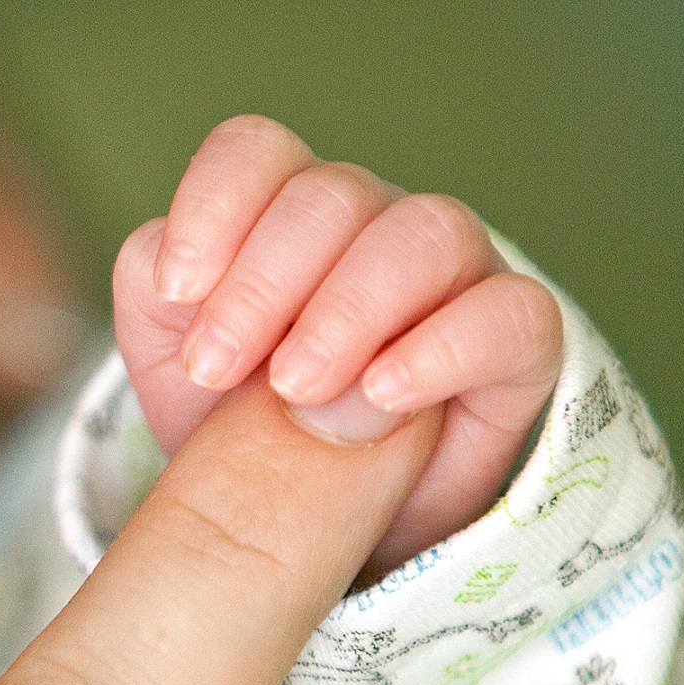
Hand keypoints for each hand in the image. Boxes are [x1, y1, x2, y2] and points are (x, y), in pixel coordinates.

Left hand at [116, 114, 563, 578]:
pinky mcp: (516, 350)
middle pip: (330, 195)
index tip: (176, 291)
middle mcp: (374, 227)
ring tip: (295, 389)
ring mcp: (455, 279)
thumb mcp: (175, 382)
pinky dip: (445, 347)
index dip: (213, 206)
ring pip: (427, 230)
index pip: (256, 153)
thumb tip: (215, 309)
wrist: (318, 532)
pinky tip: (384, 395)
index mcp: (283, 216)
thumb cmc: (242, 436)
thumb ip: (167, 326)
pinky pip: (512, 314)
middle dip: (263, 283)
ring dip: (350, 307)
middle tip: (216, 370)